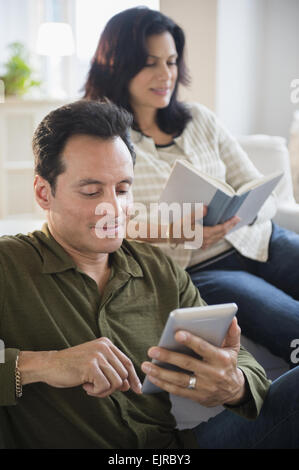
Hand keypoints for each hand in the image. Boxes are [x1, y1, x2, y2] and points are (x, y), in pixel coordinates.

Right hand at [19, 337, 141, 397]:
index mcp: (106, 344)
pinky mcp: (90, 366)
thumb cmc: (72, 367)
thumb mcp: (95, 366)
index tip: (137, 390)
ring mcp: (97, 355)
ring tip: (90, 387)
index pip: (127, 363)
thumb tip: (128, 385)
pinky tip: (85, 386)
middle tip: (97, 388)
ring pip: (116, 382)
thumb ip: (111, 372)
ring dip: (103, 391)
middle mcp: (104, 347)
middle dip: (113, 387)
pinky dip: (96, 392)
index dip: (133, 378)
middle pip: (123, 375)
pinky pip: (104, 386)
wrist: (50, 365)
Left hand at [141, 318, 245, 406]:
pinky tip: (152, 377)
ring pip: (180, 380)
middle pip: (187, 364)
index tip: (176, 333)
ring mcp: (205, 387)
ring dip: (161, 373)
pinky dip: (164, 385)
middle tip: (152, 350)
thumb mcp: (234, 348)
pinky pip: (178, 391)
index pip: (204, 348)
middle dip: (168, 357)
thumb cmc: (228, 363)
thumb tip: (232, 318)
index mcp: (221, 359)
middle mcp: (213, 374)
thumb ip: (232, 333)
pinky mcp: (198, 397)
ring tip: (146, 365)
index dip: (191, 341)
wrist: (234, 391)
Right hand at [170, 206, 239, 247]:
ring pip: (219, 237)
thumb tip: (207, 208)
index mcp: (204, 234)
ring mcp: (204, 244)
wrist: (172, 236)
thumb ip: (197, 213)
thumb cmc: (178, 227)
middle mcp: (206, 241)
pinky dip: (220, 234)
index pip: (222, 229)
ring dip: (226, 230)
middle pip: (222, 233)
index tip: (237, 218)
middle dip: (230, 226)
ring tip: (231, 223)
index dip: (230, 223)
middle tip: (237, 219)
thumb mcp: (186, 218)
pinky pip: (215, 240)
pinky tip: (221, 229)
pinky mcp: (202, 245)